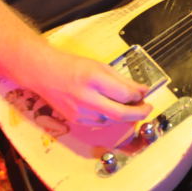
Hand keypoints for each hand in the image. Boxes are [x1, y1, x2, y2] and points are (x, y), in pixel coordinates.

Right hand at [27, 47, 151, 126]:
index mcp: (94, 79)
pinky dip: (112, 119)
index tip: (144, 94)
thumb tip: (143, 91)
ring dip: (125, 116)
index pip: (124, 94)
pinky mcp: (75, 120)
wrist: (45, 74)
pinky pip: (100, 123)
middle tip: (147, 108)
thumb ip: (124, 81)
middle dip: (139, 113)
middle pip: (120, 114)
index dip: (138, 96)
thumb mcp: (102, 67)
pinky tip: (114, 110)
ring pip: (112, 120)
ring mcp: (79, 111)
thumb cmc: (74, 67)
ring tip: (131, 106)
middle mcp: (86, 97)